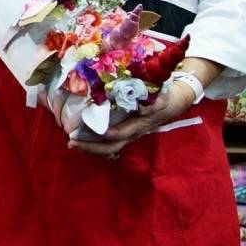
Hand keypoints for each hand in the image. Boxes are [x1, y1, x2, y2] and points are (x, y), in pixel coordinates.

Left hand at [68, 80, 195, 157]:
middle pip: (111, 147)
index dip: (110, 134)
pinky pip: (108, 142)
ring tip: (73, 142)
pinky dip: (94, 141)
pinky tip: (81, 137)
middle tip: (72, 142)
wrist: (172, 102)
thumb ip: (153, 103)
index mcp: (139, 125)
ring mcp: (128, 134)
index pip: (122, 133)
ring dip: (90, 146)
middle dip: (92, 147)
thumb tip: (143, 107)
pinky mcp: (124, 131)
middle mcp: (132, 133)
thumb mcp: (160, 98)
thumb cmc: (163, 98)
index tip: (97, 132)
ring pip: (108, 147)